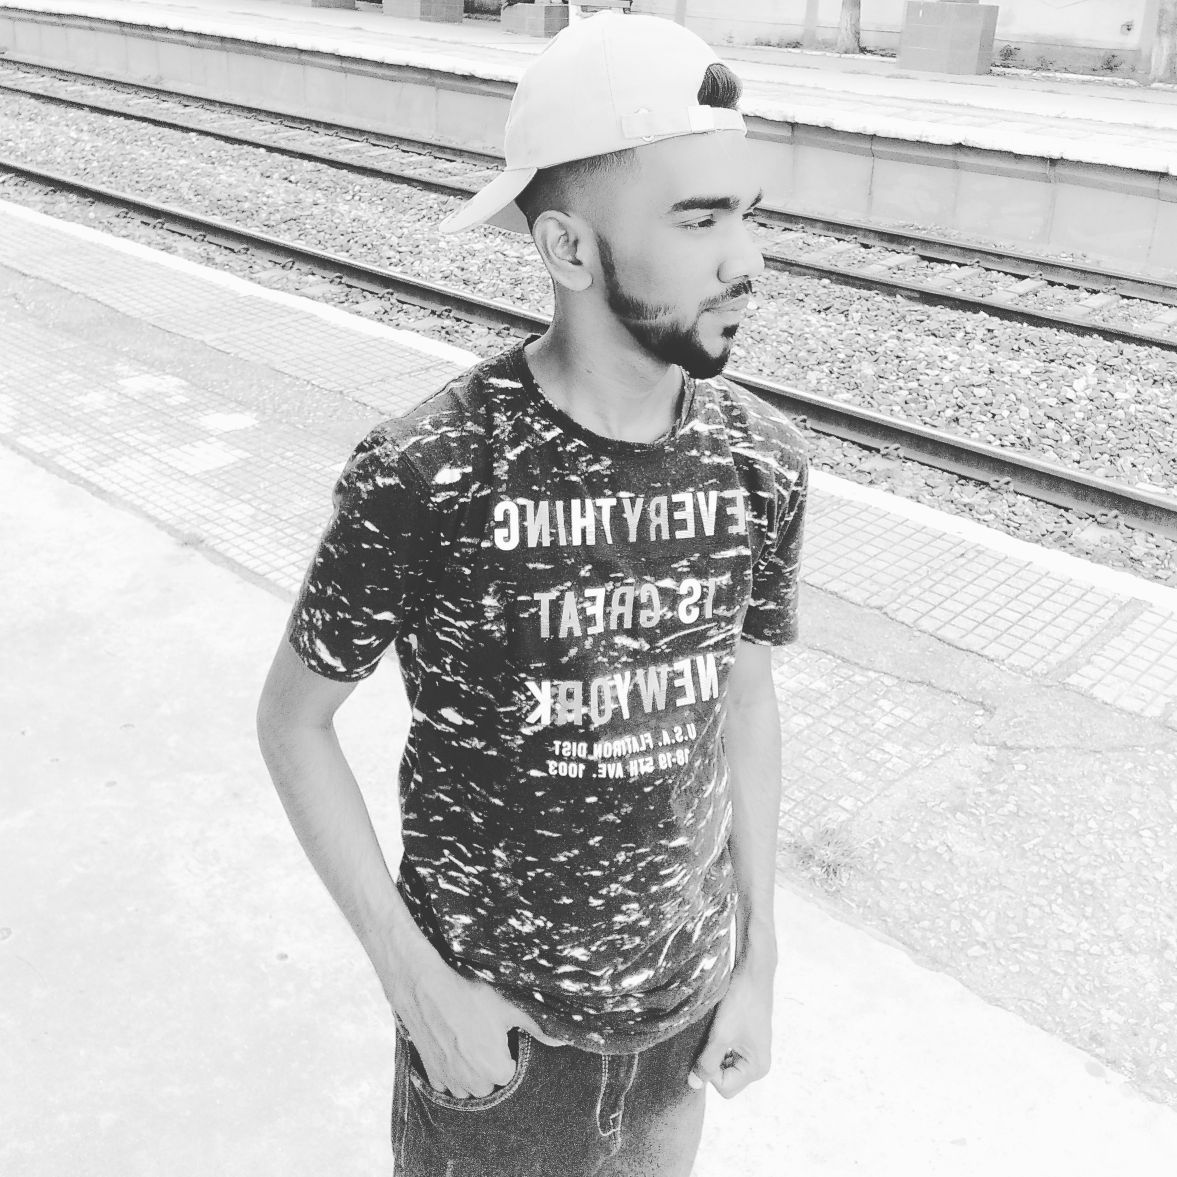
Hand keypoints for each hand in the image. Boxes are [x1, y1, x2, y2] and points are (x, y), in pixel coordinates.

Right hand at [386, 945, 564, 1098]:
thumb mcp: (507, 1007)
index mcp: (496, 1071)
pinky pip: (447, 1083)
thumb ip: (536, 1027)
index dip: (507, 1052)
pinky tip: (451, 1045)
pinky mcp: (432, 1075)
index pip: (511, 1073)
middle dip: (489, 1063)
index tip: (500, 1035)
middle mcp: (473, 1084)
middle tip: (483, 1034)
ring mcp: (450, 1082)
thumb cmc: (470, 996)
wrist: (426, 989)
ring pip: (469, 1085)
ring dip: (470, 1070)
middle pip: (490, 1082)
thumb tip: (561, 1040)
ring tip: (467, 1039)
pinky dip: (451, 1069)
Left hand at [688, 960, 773, 1098]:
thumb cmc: (740, 1002)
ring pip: (724, 1065)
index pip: (724, 1087)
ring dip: (713, 1051)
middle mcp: (758, 1064)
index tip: (706, 1047)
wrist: (753, 971)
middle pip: (725, 1079)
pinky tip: (716, 1026)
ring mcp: (753, 1051)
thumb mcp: (720, 1036)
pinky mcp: (747, 1039)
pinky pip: (727, 1052)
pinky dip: (718, 1043)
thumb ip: (707, 1063)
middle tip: (708, 1038)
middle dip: (711, 1062)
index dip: (709, 1071)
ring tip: (713, 1030)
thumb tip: (694, 1084)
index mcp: (757, 1068)